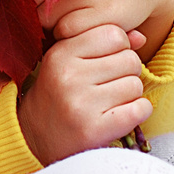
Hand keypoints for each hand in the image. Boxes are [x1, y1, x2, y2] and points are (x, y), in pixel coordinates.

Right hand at [17, 20, 151, 163]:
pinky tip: (121, 115)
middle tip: (109, 85)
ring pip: (136, 85)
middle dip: (126, 72)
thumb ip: (102, 42)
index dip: (119, 47)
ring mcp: (80, 104)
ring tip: (110, 102)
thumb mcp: (69, 60)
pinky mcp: (94, 130)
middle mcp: (68, 77)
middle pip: (129, 60)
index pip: (114, 34)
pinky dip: (139, 111)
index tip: (106, 62)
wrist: (33, 138)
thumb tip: (140, 37)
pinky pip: (140, 109)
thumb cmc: (58, 94)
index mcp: (60, 54)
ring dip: (130, 95)